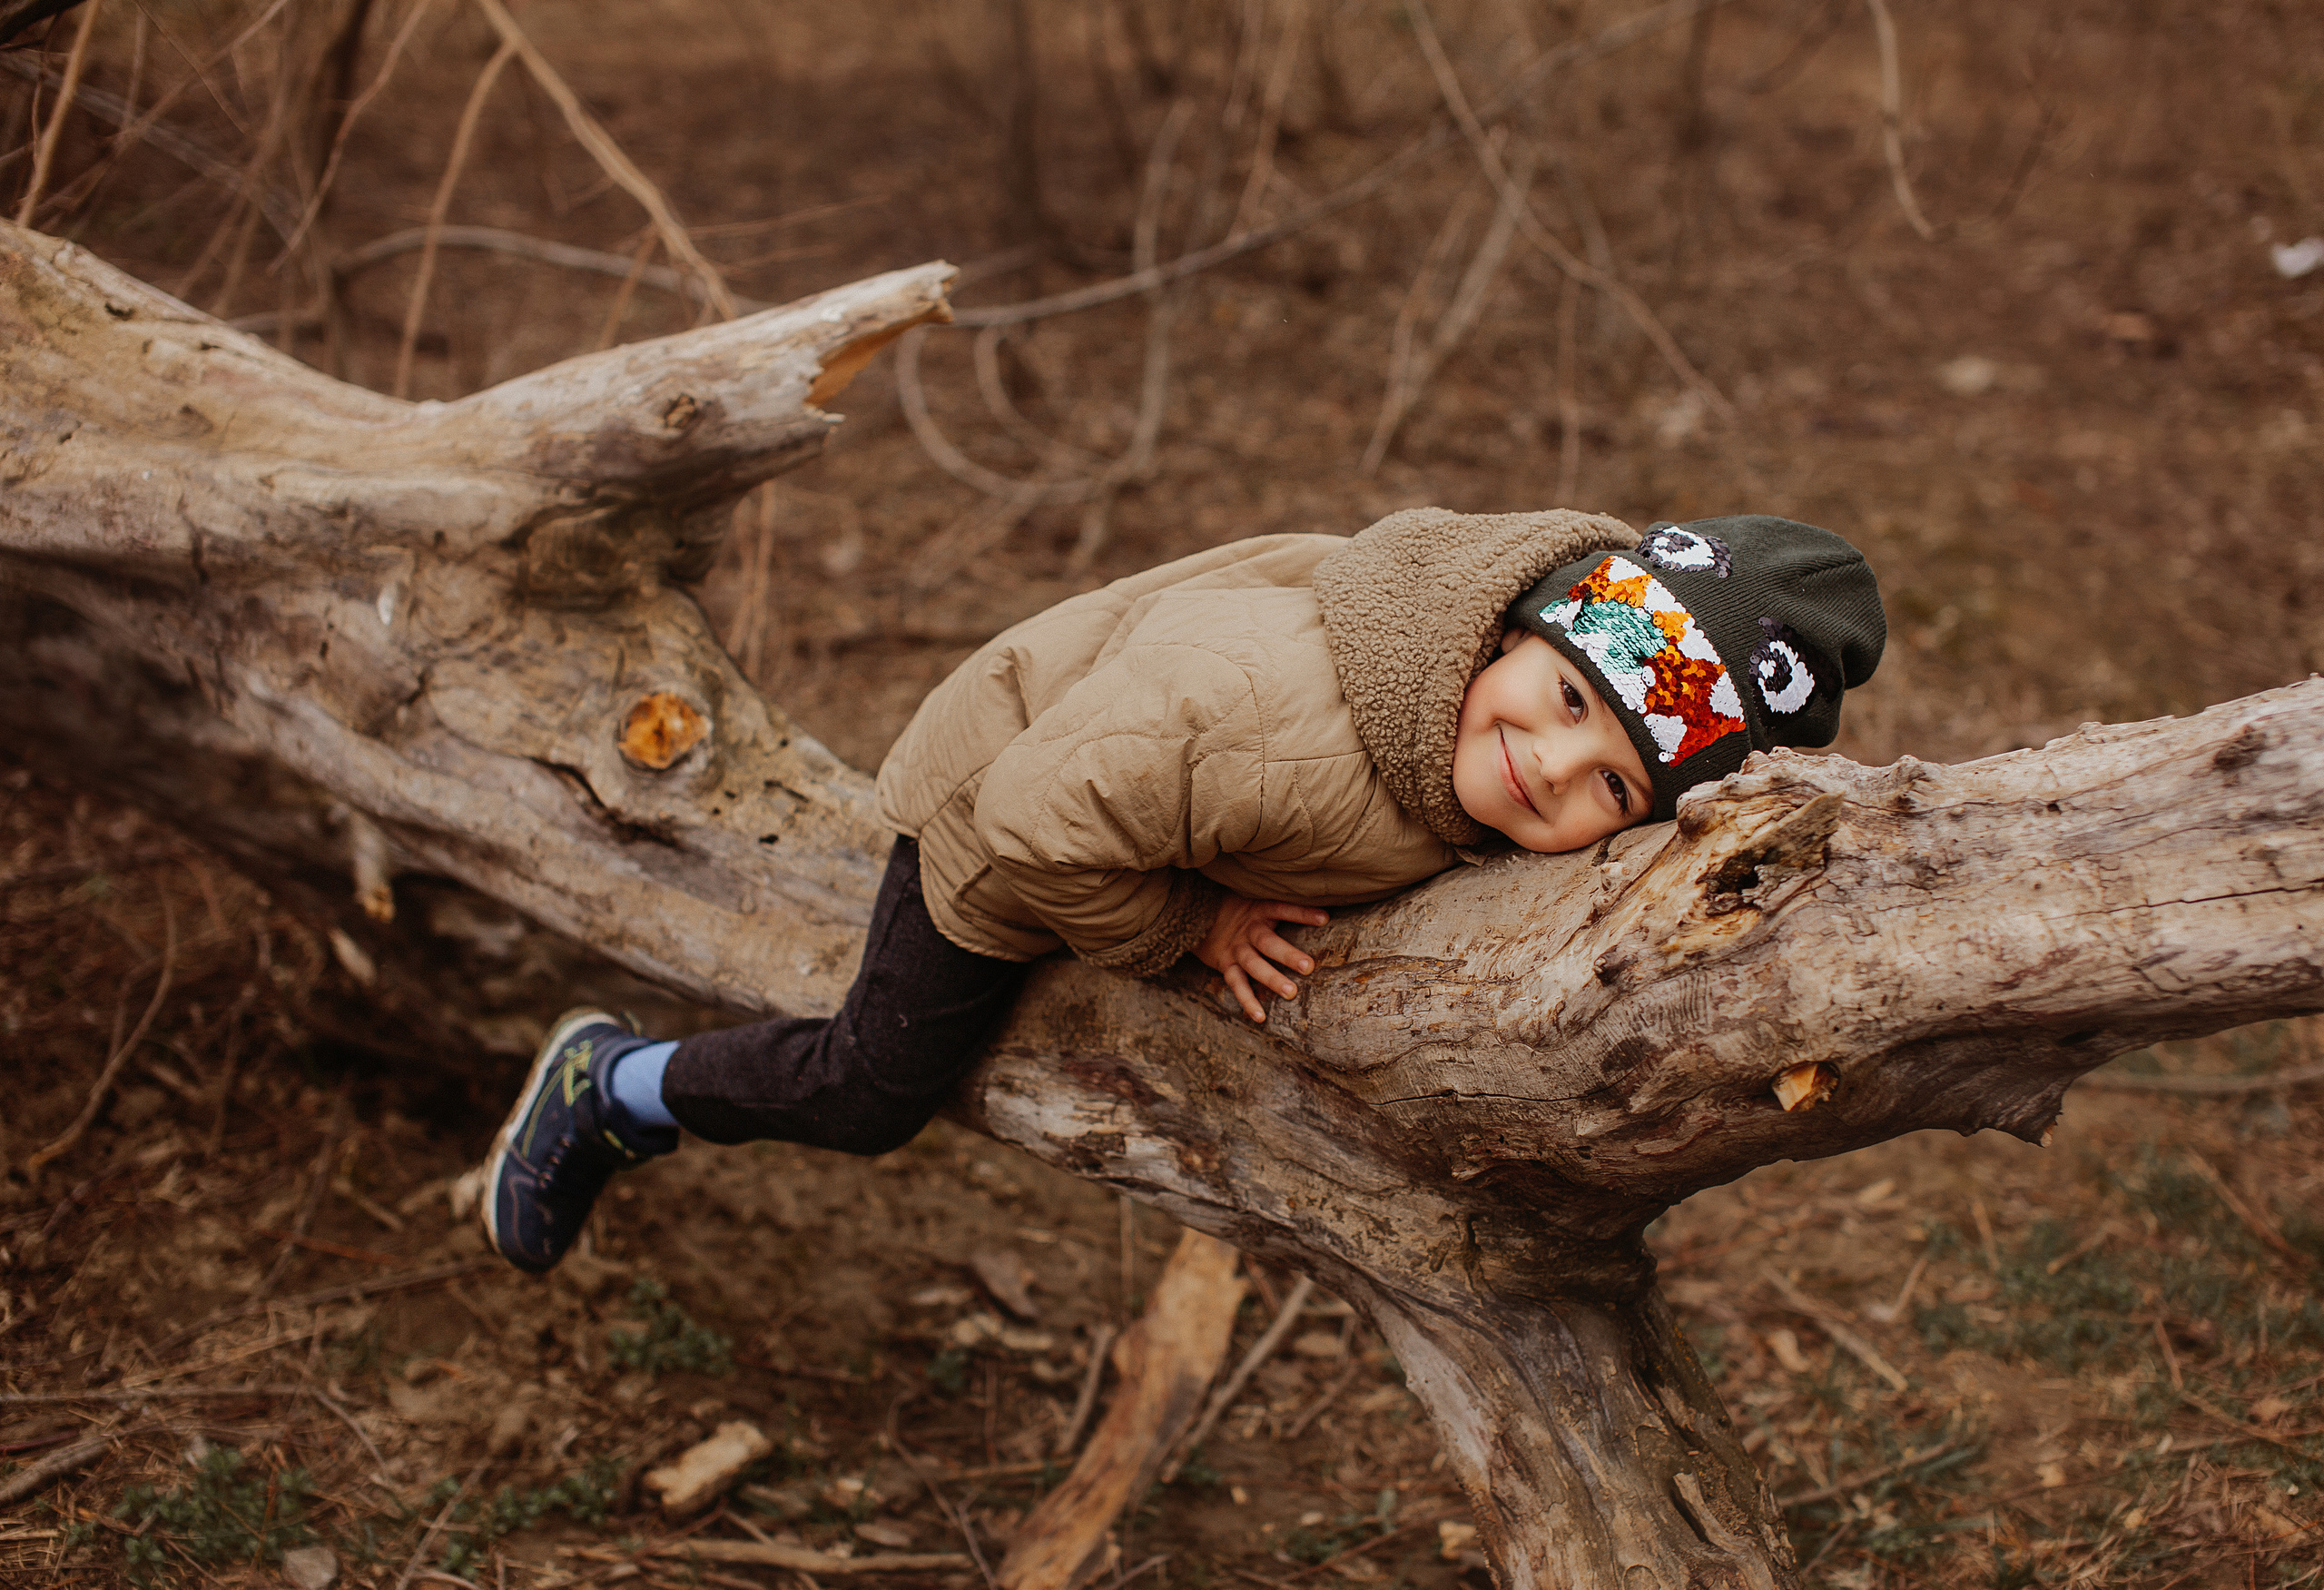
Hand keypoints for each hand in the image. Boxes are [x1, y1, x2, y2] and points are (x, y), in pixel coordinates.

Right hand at [1195, 895, 1328, 1022]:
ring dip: (1272, 979)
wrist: (1194, 912)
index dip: (1302, 913)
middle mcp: (1247, 930)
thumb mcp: (1253, 897)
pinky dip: (1247, 1001)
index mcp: (1258, 910)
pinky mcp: (1225, 964)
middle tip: (1309, 967)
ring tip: (1291, 993)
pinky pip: (1237, 984)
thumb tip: (1320, 905)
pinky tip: (1260, 1017)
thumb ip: (1277, 903)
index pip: (1281, 909)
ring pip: (1254, 965)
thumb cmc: (1236, 906)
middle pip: (1268, 942)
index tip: (1325, 918)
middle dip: (1288, 955)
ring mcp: (1236, 949)